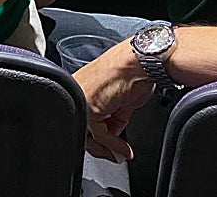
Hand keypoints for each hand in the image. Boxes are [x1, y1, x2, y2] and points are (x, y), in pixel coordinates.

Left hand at [72, 38, 155, 161]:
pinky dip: (114, 145)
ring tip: (120, 153)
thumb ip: (113, 120)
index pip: (83, 118)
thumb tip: (114, 139)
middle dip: (100, 146)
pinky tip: (123, 149)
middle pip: (82, 128)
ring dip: (106, 149)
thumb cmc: (134, 73)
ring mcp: (80, 97)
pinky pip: (99, 133)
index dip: (96, 136)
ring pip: (87, 134)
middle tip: (114, 155)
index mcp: (82, 87)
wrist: (140, 62)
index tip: (108, 147)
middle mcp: (77, 91)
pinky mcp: (88, 105)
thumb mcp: (122, 103)